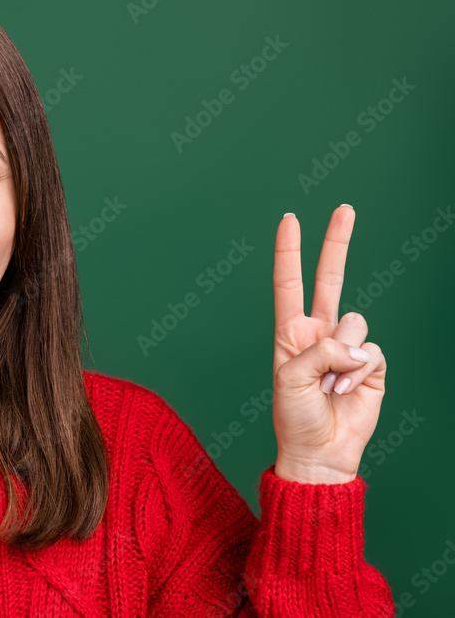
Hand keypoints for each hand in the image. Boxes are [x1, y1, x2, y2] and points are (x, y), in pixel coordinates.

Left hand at [271, 205, 387, 483]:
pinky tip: (344, 392)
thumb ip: (319, 350)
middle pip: (330, 279)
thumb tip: (355, 344)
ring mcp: (347, 347)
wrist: (321, 451)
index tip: (289, 220)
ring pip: (356, 322)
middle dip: (337, 243)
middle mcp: (320, 333)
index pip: (289, 283)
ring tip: (328, 386)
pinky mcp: (371, 364)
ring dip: (342, 356)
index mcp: (291, 332)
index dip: (289, 252)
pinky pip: (372, 350)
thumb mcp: (290, 378)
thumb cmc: (295, 416)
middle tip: (344, 208)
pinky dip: (358, 371)